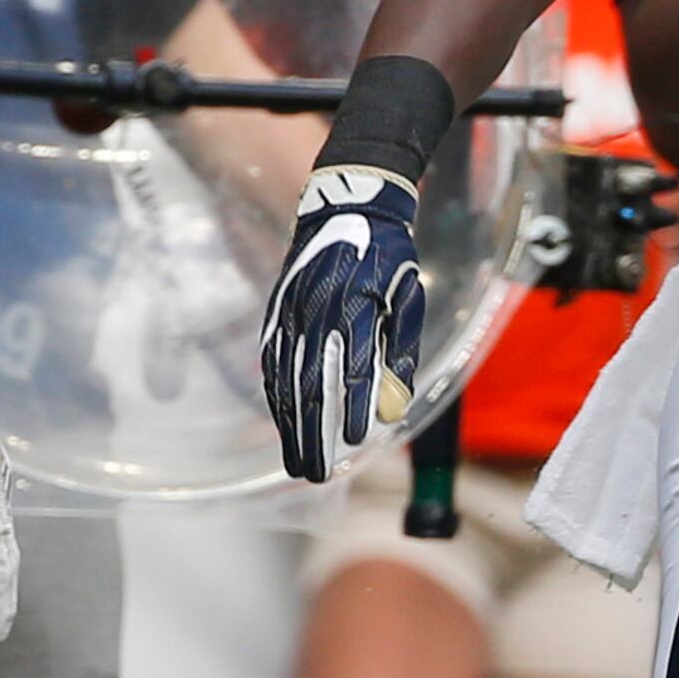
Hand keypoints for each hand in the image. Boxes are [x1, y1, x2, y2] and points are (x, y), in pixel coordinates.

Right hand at [261, 164, 432, 482]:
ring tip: (296, 462)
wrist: (349, 204)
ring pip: (285, 378)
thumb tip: (392, 407)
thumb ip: (398, 350)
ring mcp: (291, 311)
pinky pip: (272, 360)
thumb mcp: (406, 298)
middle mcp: (317, 311)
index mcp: (355, 306)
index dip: (354, 408)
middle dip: (313, 433)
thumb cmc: (389, 256)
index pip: (353, 370)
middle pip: (311, 384)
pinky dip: (275, 395)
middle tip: (317, 474)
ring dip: (289, 425)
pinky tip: (279, 421)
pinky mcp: (278, 310)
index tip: (356, 442)